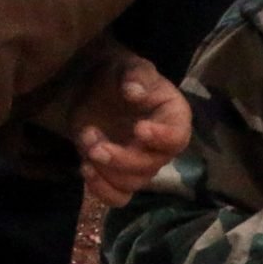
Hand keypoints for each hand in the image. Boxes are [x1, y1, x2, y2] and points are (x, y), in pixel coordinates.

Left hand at [74, 52, 191, 206]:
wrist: (95, 88)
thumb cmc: (119, 75)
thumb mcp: (129, 66)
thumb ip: (136, 75)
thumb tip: (134, 92)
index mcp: (174, 118)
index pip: (177, 137)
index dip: (162, 138)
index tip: (140, 129)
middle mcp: (162, 147)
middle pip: (151, 166)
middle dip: (121, 158)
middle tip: (94, 143)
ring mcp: (141, 164)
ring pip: (132, 184)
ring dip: (105, 170)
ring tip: (86, 141)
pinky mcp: (119, 175)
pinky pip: (118, 198)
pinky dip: (101, 190)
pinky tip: (85, 167)